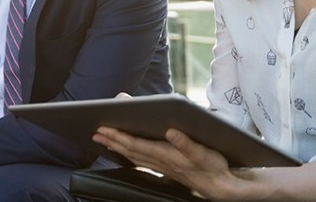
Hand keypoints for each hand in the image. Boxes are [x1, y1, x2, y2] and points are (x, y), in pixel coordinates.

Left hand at [94, 126, 237, 199]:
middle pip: (131, 150)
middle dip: (112, 140)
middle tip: (95, 132)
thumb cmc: (213, 167)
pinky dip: (129, 153)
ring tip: (104, 139)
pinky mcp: (165, 167)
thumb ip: (187, 143)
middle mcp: (161, 161)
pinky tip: (125, 150)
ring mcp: (162, 165)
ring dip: (118, 147)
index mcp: (167, 154)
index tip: (104, 128)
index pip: (137, 144)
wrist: (220, 186)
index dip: (119, 136)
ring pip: (134, 155)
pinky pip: (141, 159)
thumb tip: (171, 131)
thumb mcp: (204, 153)